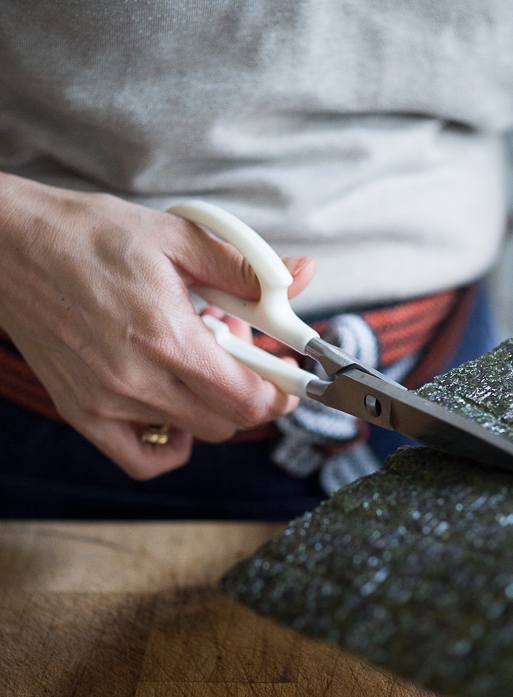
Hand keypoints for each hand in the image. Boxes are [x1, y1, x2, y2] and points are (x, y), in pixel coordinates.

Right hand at [0, 173, 314, 478]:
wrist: (13, 247)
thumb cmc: (90, 237)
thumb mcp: (177, 236)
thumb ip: (244, 267)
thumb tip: (301, 276)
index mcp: (167, 336)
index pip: (248, 400)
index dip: (279, 393)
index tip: (285, 377)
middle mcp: (136, 380)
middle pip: (227, 422)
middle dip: (250, 394)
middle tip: (241, 356)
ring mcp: (106, 403)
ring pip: (192, 434)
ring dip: (212, 408)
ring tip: (199, 365)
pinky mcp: (81, 413)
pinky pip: (141, 459)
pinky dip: (170, 445)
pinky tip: (174, 412)